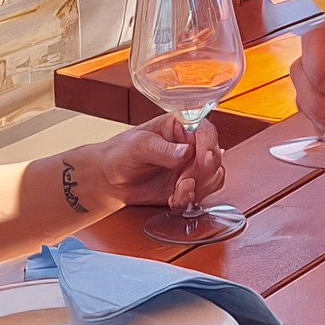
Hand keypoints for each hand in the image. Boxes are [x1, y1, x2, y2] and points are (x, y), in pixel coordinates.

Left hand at [83, 116, 224, 212]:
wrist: (110, 180)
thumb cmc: (120, 153)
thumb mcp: (138, 146)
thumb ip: (163, 149)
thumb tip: (186, 153)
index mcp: (180, 125)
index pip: (206, 130)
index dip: (208, 145)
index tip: (202, 159)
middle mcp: (190, 144)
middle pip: (214, 156)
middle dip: (202, 172)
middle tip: (183, 181)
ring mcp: (190, 165)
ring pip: (213, 176)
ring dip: (197, 188)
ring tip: (176, 191)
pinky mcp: (188, 184)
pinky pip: (203, 193)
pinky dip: (190, 199)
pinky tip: (173, 198)